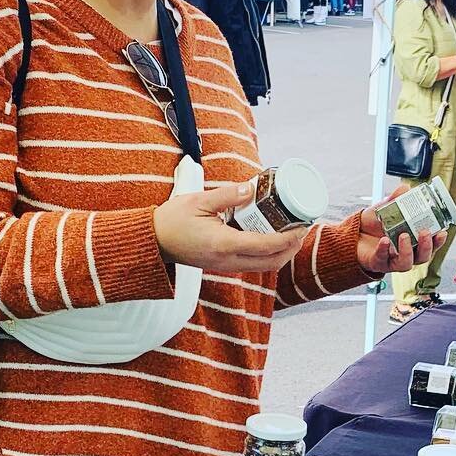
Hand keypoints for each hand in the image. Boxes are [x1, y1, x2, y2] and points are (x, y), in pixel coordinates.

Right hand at [153, 180, 307, 274]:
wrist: (153, 242)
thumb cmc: (172, 220)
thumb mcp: (199, 201)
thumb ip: (227, 195)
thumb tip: (252, 189)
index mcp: (224, 244)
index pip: (266, 245)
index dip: (289, 238)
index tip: (301, 225)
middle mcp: (228, 261)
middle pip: (272, 262)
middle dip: (292, 247)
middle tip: (302, 228)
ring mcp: (227, 266)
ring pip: (265, 266)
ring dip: (282, 252)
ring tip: (291, 231)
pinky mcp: (224, 266)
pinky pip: (254, 263)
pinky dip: (268, 253)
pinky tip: (271, 235)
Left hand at [357, 189, 445, 276]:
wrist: (352, 234)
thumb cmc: (373, 225)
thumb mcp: (384, 209)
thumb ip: (395, 200)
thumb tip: (405, 188)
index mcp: (412, 243)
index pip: (430, 245)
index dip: (438, 241)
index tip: (443, 232)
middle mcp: (405, 254)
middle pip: (422, 257)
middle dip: (426, 246)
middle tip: (425, 232)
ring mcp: (391, 261)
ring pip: (406, 264)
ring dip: (408, 251)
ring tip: (404, 235)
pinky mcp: (378, 264)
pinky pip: (383, 260)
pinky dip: (384, 250)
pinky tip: (384, 240)